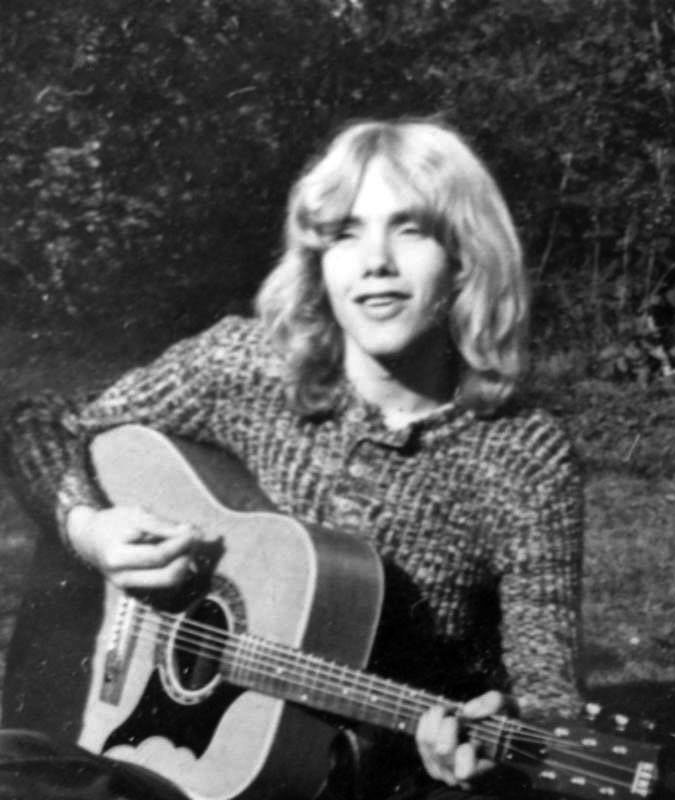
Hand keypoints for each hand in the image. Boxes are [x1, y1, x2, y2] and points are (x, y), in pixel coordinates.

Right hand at [66, 505, 204, 589]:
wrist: (89, 540)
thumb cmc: (113, 523)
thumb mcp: (134, 514)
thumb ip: (161, 524)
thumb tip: (189, 531)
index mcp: (117, 557)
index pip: (157, 555)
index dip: (180, 543)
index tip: (193, 530)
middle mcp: (122, 578)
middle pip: (167, 576)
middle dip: (186, 557)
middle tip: (195, 538)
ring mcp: (129, 587)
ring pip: (169, 583)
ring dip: (186, 562)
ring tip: (189, 542)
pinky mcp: (136, 589)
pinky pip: (164, 582)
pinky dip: (178, 567)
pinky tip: (180, 551)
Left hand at [416, 690, 510, 787]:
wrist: (497, 730)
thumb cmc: (507, 721)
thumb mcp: (512, 707)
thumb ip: (494, 703)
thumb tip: (468, 711)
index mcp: (484, 770)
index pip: (465, 772)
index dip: (467, 751)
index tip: (477, 736)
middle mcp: (460, 775)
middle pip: (443, 751)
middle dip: (449, 725)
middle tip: (459, 716)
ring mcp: (443, 767)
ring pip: (428, 742)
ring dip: (437, 718)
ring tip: (450, 711)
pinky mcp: (430, 757)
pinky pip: (421, 737)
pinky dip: (428, 720)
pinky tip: (441, 714)